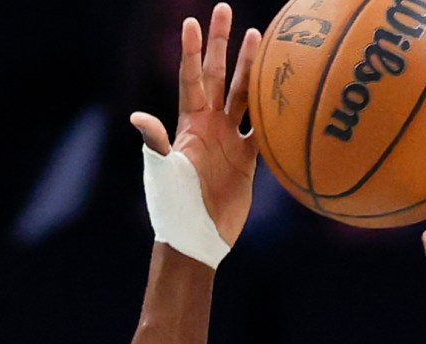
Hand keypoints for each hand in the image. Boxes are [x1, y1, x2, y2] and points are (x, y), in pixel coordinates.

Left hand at [131, 4, 261, 246]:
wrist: (196, 239)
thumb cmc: (173, 207)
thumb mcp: (163, 173)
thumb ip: (155, 143)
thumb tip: (138, 116)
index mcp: (189, 124)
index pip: (191, 78)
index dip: (192, 50)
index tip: (192, 19)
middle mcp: (209, 126)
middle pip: (219, 76)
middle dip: (222, 44)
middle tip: (225, 10)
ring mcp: (229, 141)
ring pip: (245, 95)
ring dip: (251, 67)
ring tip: (260, 35)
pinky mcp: (247, 160)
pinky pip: (264, 127)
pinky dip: (275, 109)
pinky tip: (287, 86)